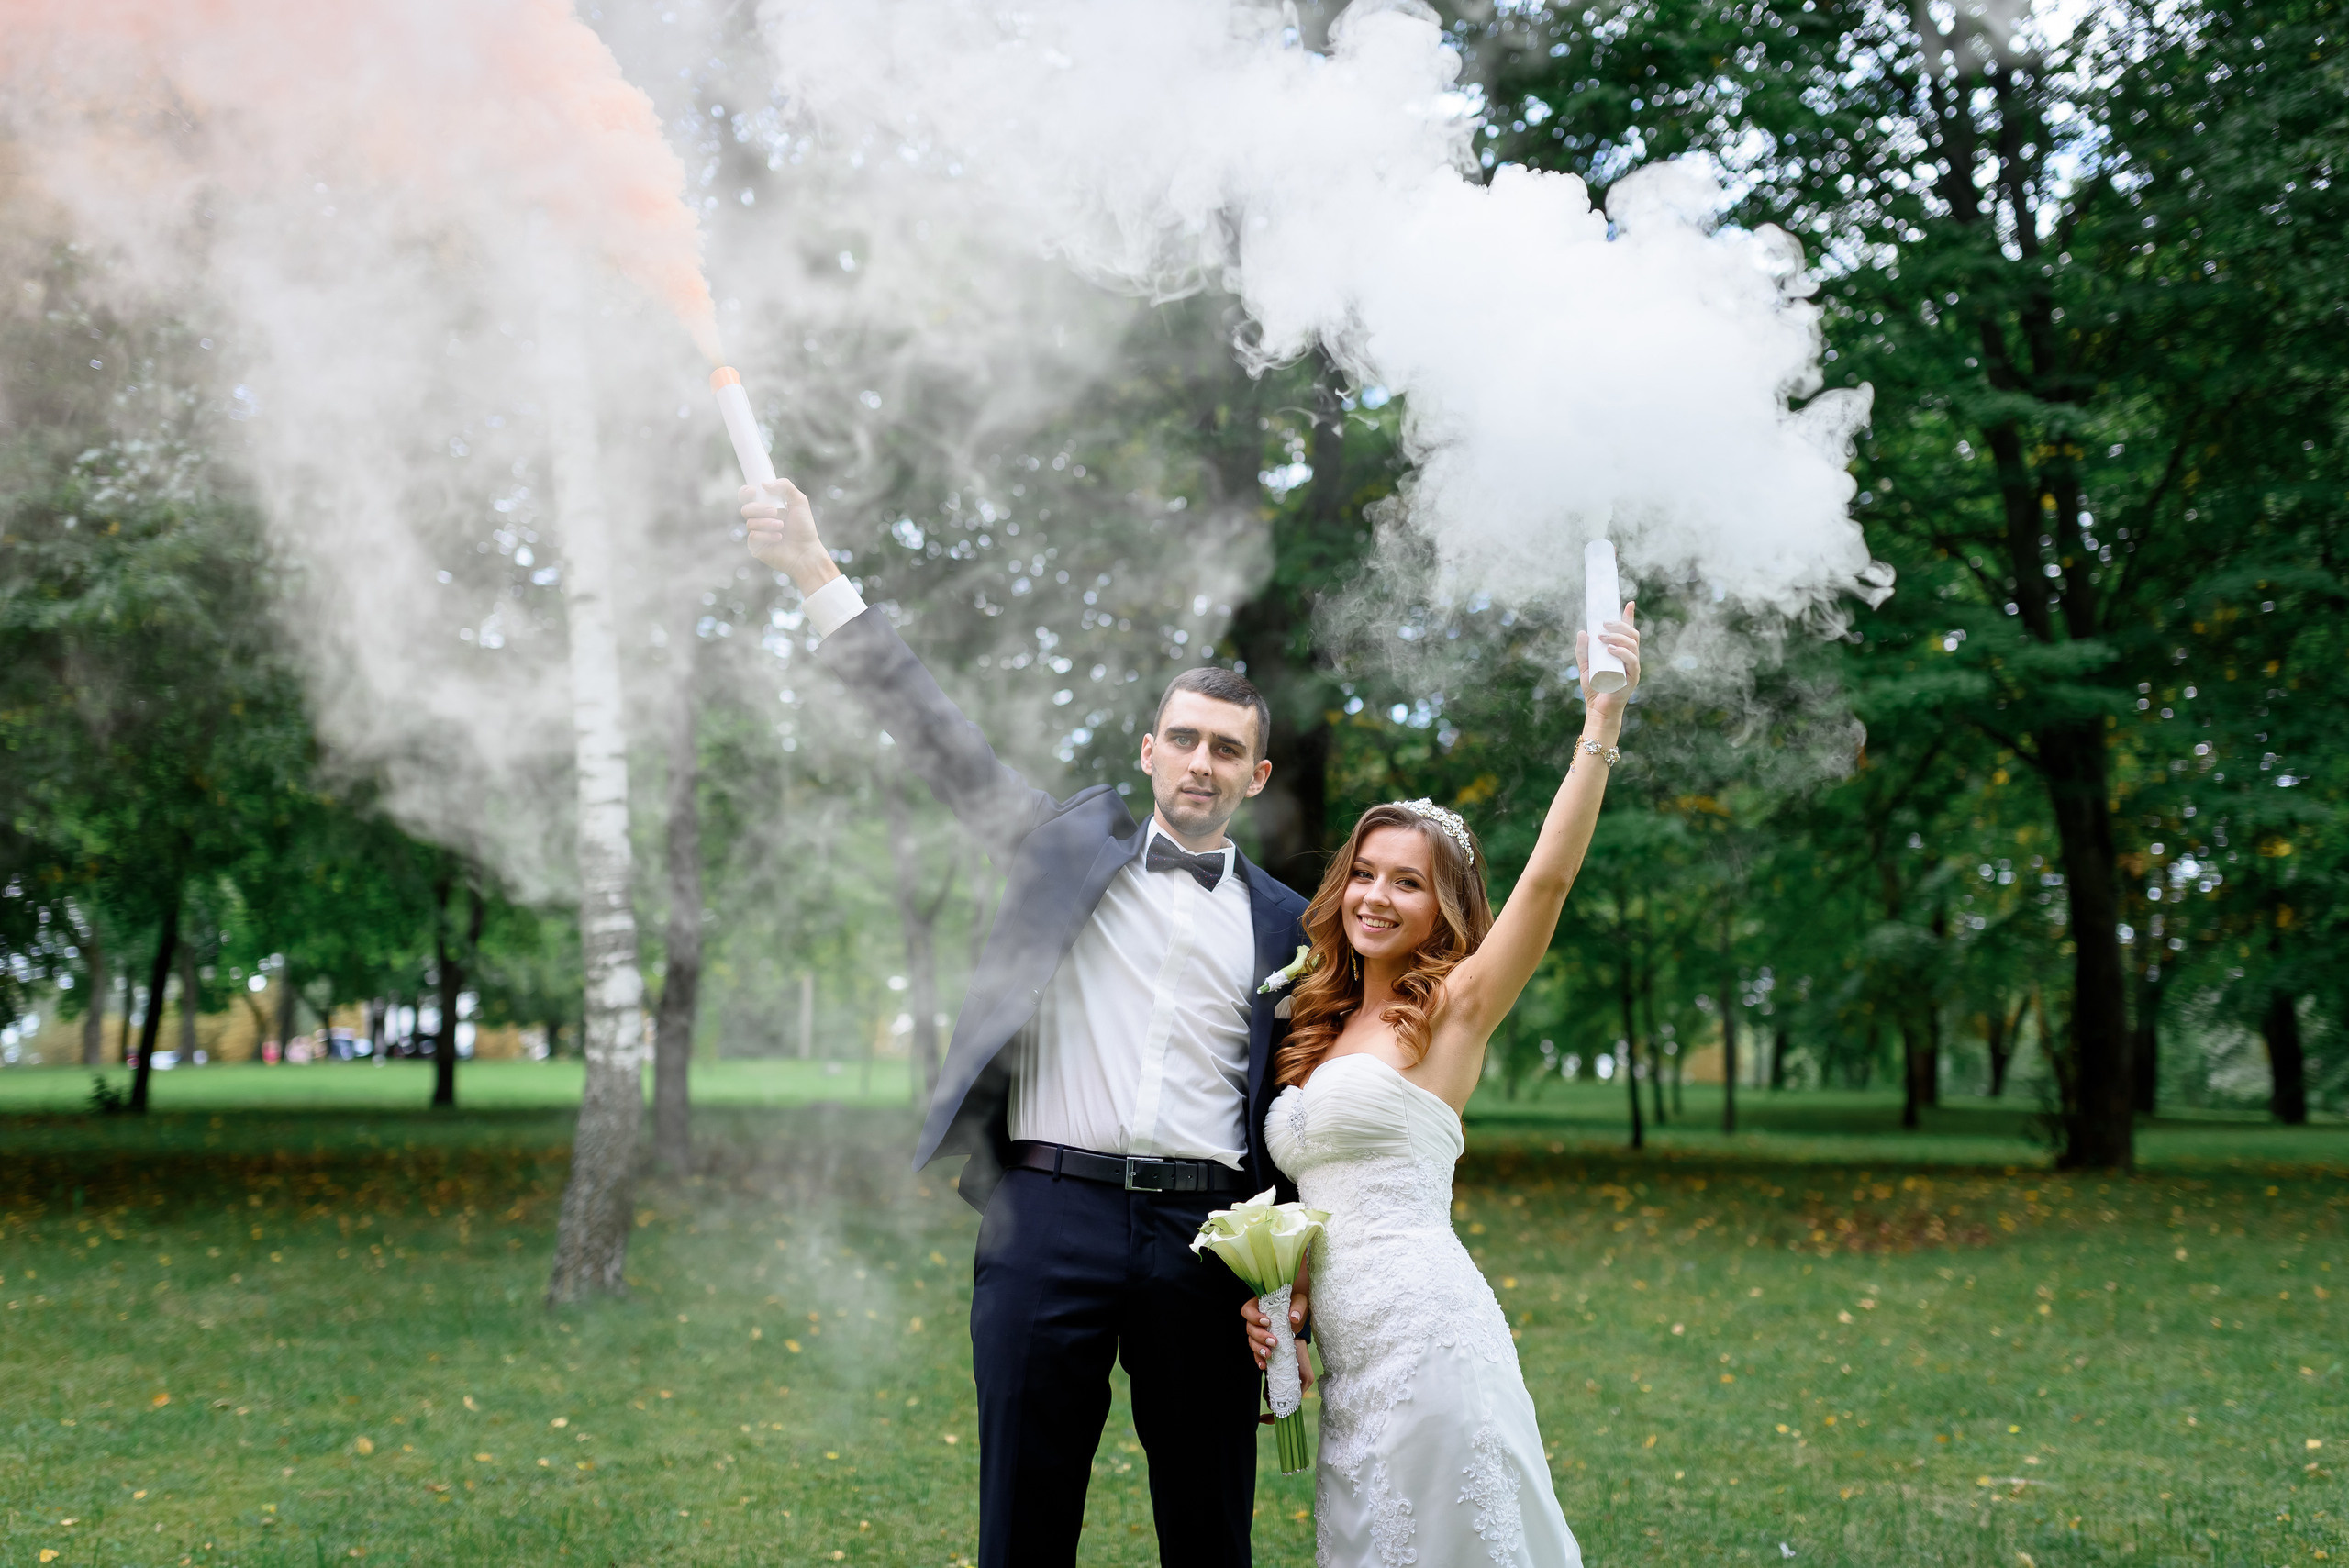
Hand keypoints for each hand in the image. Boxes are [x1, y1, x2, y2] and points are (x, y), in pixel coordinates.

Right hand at [741, 477, 840, 595]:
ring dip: (767, 523)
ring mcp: (757, 533)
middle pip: (746, 508)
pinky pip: (753, 536)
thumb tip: (764, 484)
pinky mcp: (756, 547)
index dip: (746, 492)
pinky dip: (767, 535)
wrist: (807, 551)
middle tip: (776, 512)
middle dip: (760, 508)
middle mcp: (760, 519)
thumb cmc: (804, 527)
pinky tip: (779, 538)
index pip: (748, 496)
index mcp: (767, 507)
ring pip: (750, 522)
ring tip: (781, 527)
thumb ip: (785, 487)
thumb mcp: (799, 501)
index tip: (753, 491)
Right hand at [1240, 1296, 1316, 1394]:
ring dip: (1259, 1349)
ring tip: (1269, 1354)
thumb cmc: (1296, 1303)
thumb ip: (1297, 1307)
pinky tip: (1264, 1365)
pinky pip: (1257, 1353)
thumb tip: (1294, 1318)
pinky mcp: (1263, 1344)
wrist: (1298, 1313)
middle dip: (1260, 1337)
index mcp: (1259, 1305)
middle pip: (1250, 1329)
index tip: (1267, 1322)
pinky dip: (1259, 1359)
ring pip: (1252, 1342)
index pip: (1248, 1310)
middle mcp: (1255, 1319)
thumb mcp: (1299, 1302)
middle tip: (1274, 1341)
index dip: (1254, 1317)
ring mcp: (1258, 1332)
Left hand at [1576, 599, 1640, 718]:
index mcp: (1622, 653)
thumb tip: (1583, 632)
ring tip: (1601, 636)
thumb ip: (1583, 651)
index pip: (1628, 632)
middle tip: (1603, 624)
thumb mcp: (1584, 666)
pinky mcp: (1632, 678)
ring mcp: (1633, 667)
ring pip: (1632, 645)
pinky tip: (1610, 649)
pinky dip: (1622, 652)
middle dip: (1619, 625)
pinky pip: (1632, 661)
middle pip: (1632, 635)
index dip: (1629, 617)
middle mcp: (1630, 658)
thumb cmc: (1594, 688)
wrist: (1598, 710)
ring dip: (1617, 636)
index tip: (1629, 603)